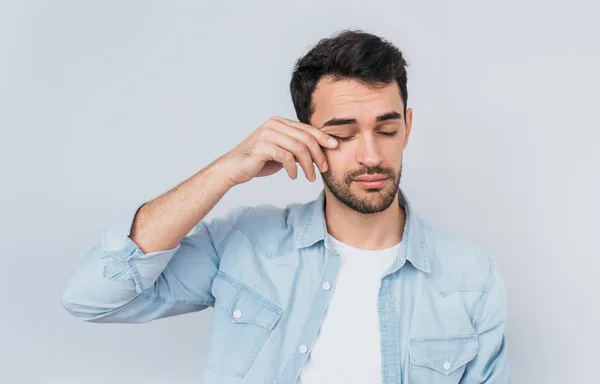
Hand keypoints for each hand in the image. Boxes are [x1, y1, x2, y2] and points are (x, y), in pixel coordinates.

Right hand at [218, 116, 337, 185]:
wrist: (234, 168)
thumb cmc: (258, 161)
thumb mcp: (281, 151)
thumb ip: (296, 147)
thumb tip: (320, 152)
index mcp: (280, 122)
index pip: (307, 129)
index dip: (323, 138)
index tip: (335, 147)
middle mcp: (274, 124)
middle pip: (306, 138)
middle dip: (318, 154)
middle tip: (324, 169)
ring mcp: (267, 133)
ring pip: (298, 148)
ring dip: (308, 165)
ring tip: (310, 177)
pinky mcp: (262, 146)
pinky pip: (286, 157)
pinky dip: (293, 168)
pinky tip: (293, 176)